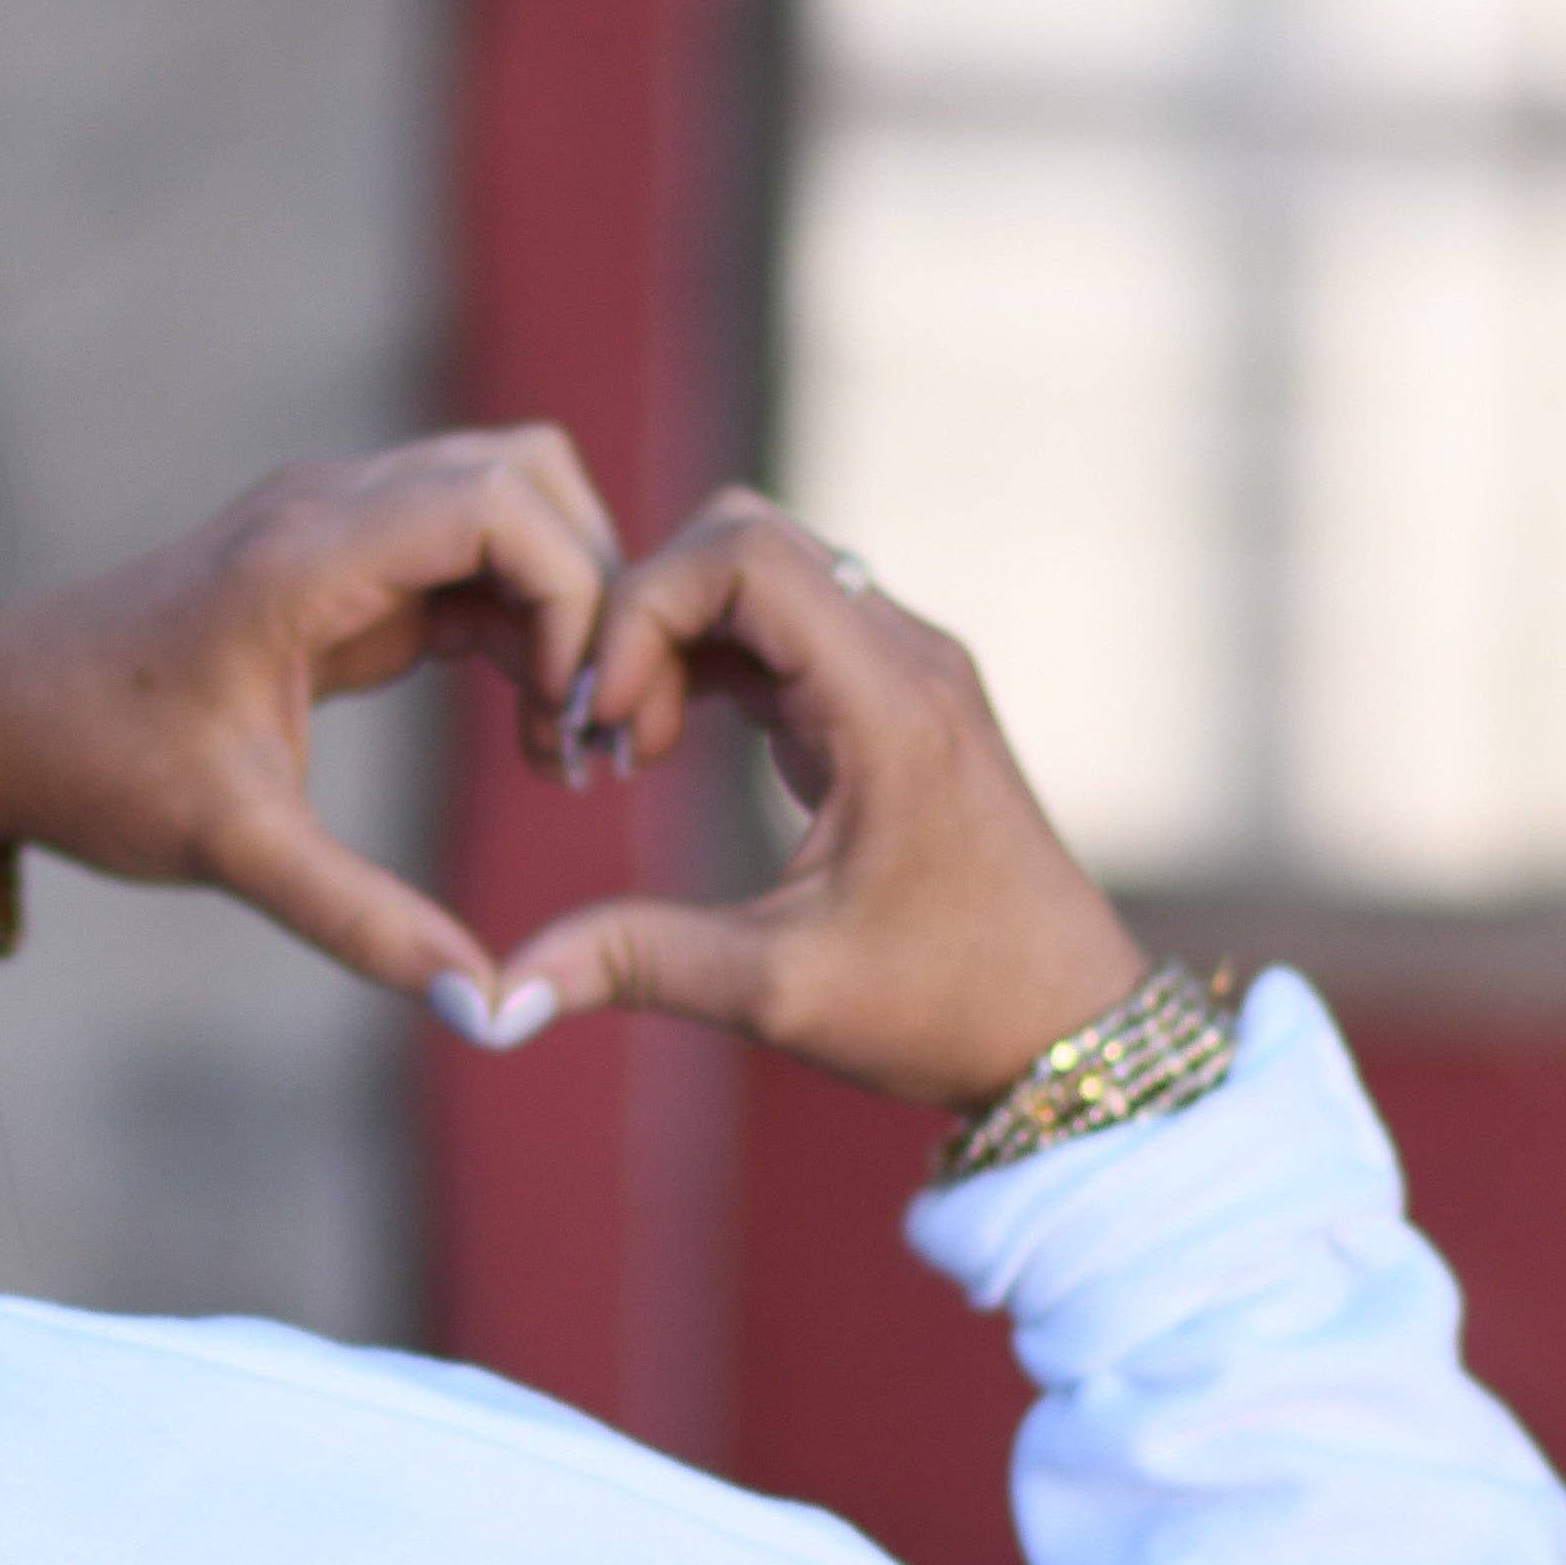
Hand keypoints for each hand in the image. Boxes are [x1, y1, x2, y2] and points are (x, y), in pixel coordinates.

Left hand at [0, 430, 614, 1007]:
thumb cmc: (99, 769)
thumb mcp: (235, 852)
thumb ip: (363, 924)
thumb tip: (484, 1008)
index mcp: (307, 554)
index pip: (504, 503)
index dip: (575, 598)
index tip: (574, 719)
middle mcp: (330, 508)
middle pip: (530, 477)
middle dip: (591, 592)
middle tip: (595, 729)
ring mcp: (336, 523)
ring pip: (510, 504)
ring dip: (561, 605)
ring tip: (564, 737)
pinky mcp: (339, 560)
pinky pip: (468, 556)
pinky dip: (519, 625)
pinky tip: (528, 728)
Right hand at [493, 491, 1145, 1107]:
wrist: (1064, 1027)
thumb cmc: (945, 1009)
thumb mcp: (778, 993)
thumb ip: (636, 964)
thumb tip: (501, 999)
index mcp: (890, 703)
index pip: (744, 556)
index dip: (644, 611)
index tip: (602, 724)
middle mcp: (907, 656)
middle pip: (745, 537)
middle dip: (647, 614)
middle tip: (605, 737)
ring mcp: (905, 668)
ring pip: (761, 576)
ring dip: (674, 639)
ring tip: (630, 753)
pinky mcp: (891, 697)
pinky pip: (782, 628)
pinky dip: (709, 663)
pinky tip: (669, 750)